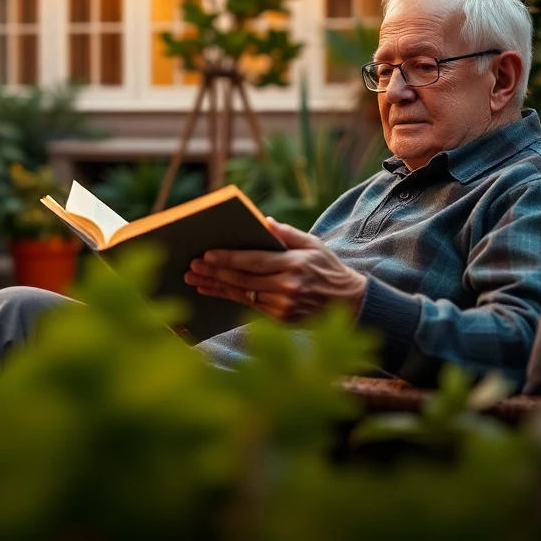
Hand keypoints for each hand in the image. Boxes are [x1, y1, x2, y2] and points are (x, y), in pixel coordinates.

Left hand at [183, 217, 367, 322]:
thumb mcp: (313, 244)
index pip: (255, 261)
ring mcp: (284, 306)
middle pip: (244, 279)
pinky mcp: (281, 318)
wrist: (348, 303)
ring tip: (195, 279)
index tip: (208, 254)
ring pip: (243, 294)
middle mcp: (288, 287)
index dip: (229, 259)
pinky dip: (230, 297)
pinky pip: (250, 306)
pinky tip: (213, 290)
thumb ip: (287, 233)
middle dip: (215, 273)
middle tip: (192, 267)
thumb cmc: (327, 268)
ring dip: (217, 287)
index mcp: (295, 264)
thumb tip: (263, 221)